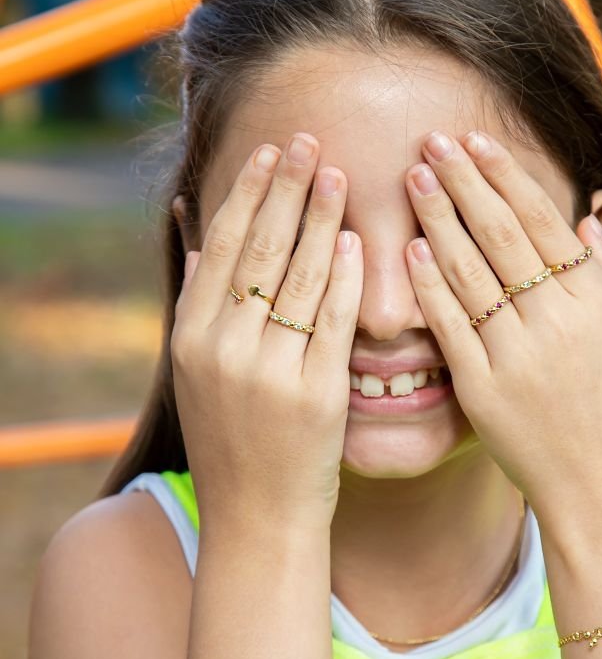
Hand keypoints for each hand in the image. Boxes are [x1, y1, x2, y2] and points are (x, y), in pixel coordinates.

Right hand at [171, 133, 361, 535]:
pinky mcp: (315, 395)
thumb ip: (199, 304)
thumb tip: (199, 236)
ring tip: (337, 176)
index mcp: (190, 338)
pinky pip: (331, 323)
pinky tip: (354, 243)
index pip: (222, 245)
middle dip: (286, 189)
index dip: (249, 192)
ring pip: (296, 277)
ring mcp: (268, 372)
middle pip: (258, 249)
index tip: (273, 151)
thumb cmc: (234, 441)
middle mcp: (223, 348)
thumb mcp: (198, 373)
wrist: (256, 517)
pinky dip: (341, 278)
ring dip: (319, 219)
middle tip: (310, 141)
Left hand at [403, 129, 601, 532]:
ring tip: (413, 178)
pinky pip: (451, 326)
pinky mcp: (483, 388)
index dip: (505, 176)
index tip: (475, 141)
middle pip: (501, 234)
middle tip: (430, 141)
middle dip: (463, 181)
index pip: (542, 221)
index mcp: (594, 301)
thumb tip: (585, 216)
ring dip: (439, 219)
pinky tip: (411, 250)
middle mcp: (557, 320)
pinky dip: (430, 286)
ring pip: (470, 272)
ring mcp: (518, 354)